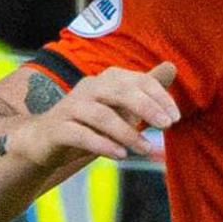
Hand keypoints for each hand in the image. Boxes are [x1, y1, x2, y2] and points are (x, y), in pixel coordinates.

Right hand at [20, 63, 179, 166]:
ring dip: (127, 133)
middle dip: (145, 107)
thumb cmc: (92, 123)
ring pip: (101, 115)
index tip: (175, 118)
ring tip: (145, 148)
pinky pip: (80, 134)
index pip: (137, 81)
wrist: (46, 141)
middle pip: (119, 91)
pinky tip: (120, 155)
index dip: (159, 97)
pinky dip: (102, 144)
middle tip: (167, 125)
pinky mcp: (57, 129)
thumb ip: (145, 90)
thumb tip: (170, 66)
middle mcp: (88, 89)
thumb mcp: (122, 107)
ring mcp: (70, 108)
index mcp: (107, 81)